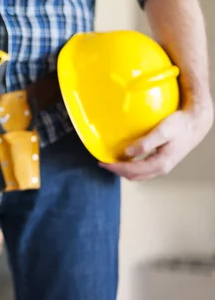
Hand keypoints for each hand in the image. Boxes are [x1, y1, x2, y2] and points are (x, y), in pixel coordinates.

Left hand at [99, 104, 213, 180]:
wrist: (196, 123)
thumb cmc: (180, 125)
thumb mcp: (162, 131)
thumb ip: (145, 143)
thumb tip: (128, 152)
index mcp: (160, 163)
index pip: (132, 170)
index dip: (115, 168)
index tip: (102, 162)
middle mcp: (161, 168)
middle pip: (134, 176)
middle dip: (117, 171)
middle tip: (103, 163)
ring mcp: (162, 166)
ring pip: (138, 174)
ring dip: (124, 170)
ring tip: (111, 161)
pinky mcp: (162, 161)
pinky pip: (143, 169)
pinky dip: (131, 166)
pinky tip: (125, 157)